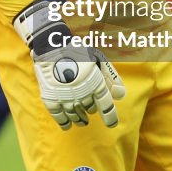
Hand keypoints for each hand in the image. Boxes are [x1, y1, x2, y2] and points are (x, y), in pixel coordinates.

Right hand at [13, 0, 124, 129]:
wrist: (50, 45)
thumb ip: (110, 78)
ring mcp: (65, 97)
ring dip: (80, 119)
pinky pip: (59, 116)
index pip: (106, 105)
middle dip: (90, 110)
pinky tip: (67, 125)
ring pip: (75, 115)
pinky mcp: (51, 98)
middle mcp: (82, 93)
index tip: (111, 124)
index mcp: (95, 83)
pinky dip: (64, 122)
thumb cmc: (77, 52)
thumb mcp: (98, 60)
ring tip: (82, 121)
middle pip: (90, 109)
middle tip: (89, 110)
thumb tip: (121, 96)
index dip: (110, 117)